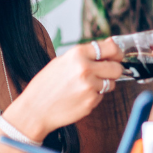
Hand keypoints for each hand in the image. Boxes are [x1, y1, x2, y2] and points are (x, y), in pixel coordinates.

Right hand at [4, 37, 123, 140]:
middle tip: (104, 74)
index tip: (117, 57)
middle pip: (116, 68)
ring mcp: (89, 86)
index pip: (111, 49)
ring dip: (103, 85)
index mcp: (77, 54)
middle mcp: (85, 68)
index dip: (117, 54)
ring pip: (111, 84)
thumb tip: (112, 42)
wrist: (34, 109)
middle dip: (113, 71)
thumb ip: (87, 53)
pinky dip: (94, 96)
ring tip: (84, 87)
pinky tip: (78, 97)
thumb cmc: (46, 85)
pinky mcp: (91, 102)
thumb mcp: (63, 61)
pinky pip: (101, 96)